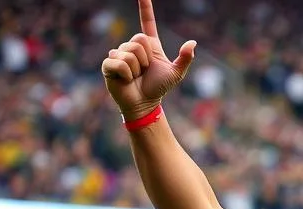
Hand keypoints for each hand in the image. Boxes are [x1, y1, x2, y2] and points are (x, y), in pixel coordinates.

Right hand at [101, 0, 196, 119]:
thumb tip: (193, 43)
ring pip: (129, 52)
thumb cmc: (159, 88)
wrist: (145, 104)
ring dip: (137, 68)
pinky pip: (119, 62)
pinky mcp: (109, 65)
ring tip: (135, 76)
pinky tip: (126, 79)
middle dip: (145, 58)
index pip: (147, 22)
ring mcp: (119, 55)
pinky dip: (126, 73)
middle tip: (144, 71)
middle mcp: (133, 47)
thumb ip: (185, 58)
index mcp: (148, 45)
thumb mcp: (176, 74)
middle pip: (138, 39)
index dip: (145, 8)